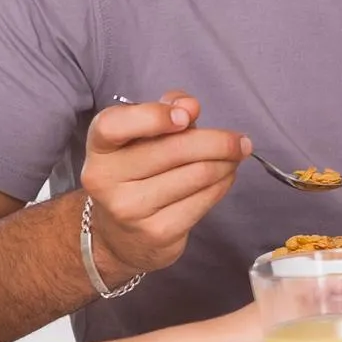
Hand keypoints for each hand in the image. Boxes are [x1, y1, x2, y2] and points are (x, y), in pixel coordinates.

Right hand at [79, 89, 250, 277]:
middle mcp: (107, 179)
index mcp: (100, 147)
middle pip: (175, 149)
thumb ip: (165, 111)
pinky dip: (223, 184)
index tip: (186, 116)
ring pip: (198, 174)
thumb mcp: (141, 137)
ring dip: (226, 163)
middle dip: (219, 141)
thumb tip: (189, 105)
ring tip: (233, 158)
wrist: (120, 235)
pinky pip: (204, 200)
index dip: (154, 117)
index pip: (114, 125)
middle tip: (241, 140)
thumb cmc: (136, 173)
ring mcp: (130, 209)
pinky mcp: (158, 232)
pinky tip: (224, 177)